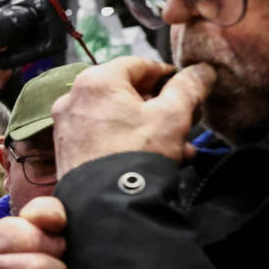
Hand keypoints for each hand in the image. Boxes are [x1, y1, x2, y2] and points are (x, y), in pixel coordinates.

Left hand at [52, 58, 215, 175]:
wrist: (107, 203)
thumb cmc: (136, 154)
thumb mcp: (173, 115)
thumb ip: (189, 87)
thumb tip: (202, 70)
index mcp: (96, 81)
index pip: (138, 64)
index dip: (166, 74)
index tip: (184, 85)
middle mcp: (73, 99)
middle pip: (126, 92)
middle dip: (160, 106)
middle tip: (186, 117)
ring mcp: (67, 125)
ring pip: (117, 117)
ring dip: (150, 127)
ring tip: (178, 144)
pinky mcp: (66, 150)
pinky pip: (103, 136)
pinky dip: (128, 141)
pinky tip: (155, 157)